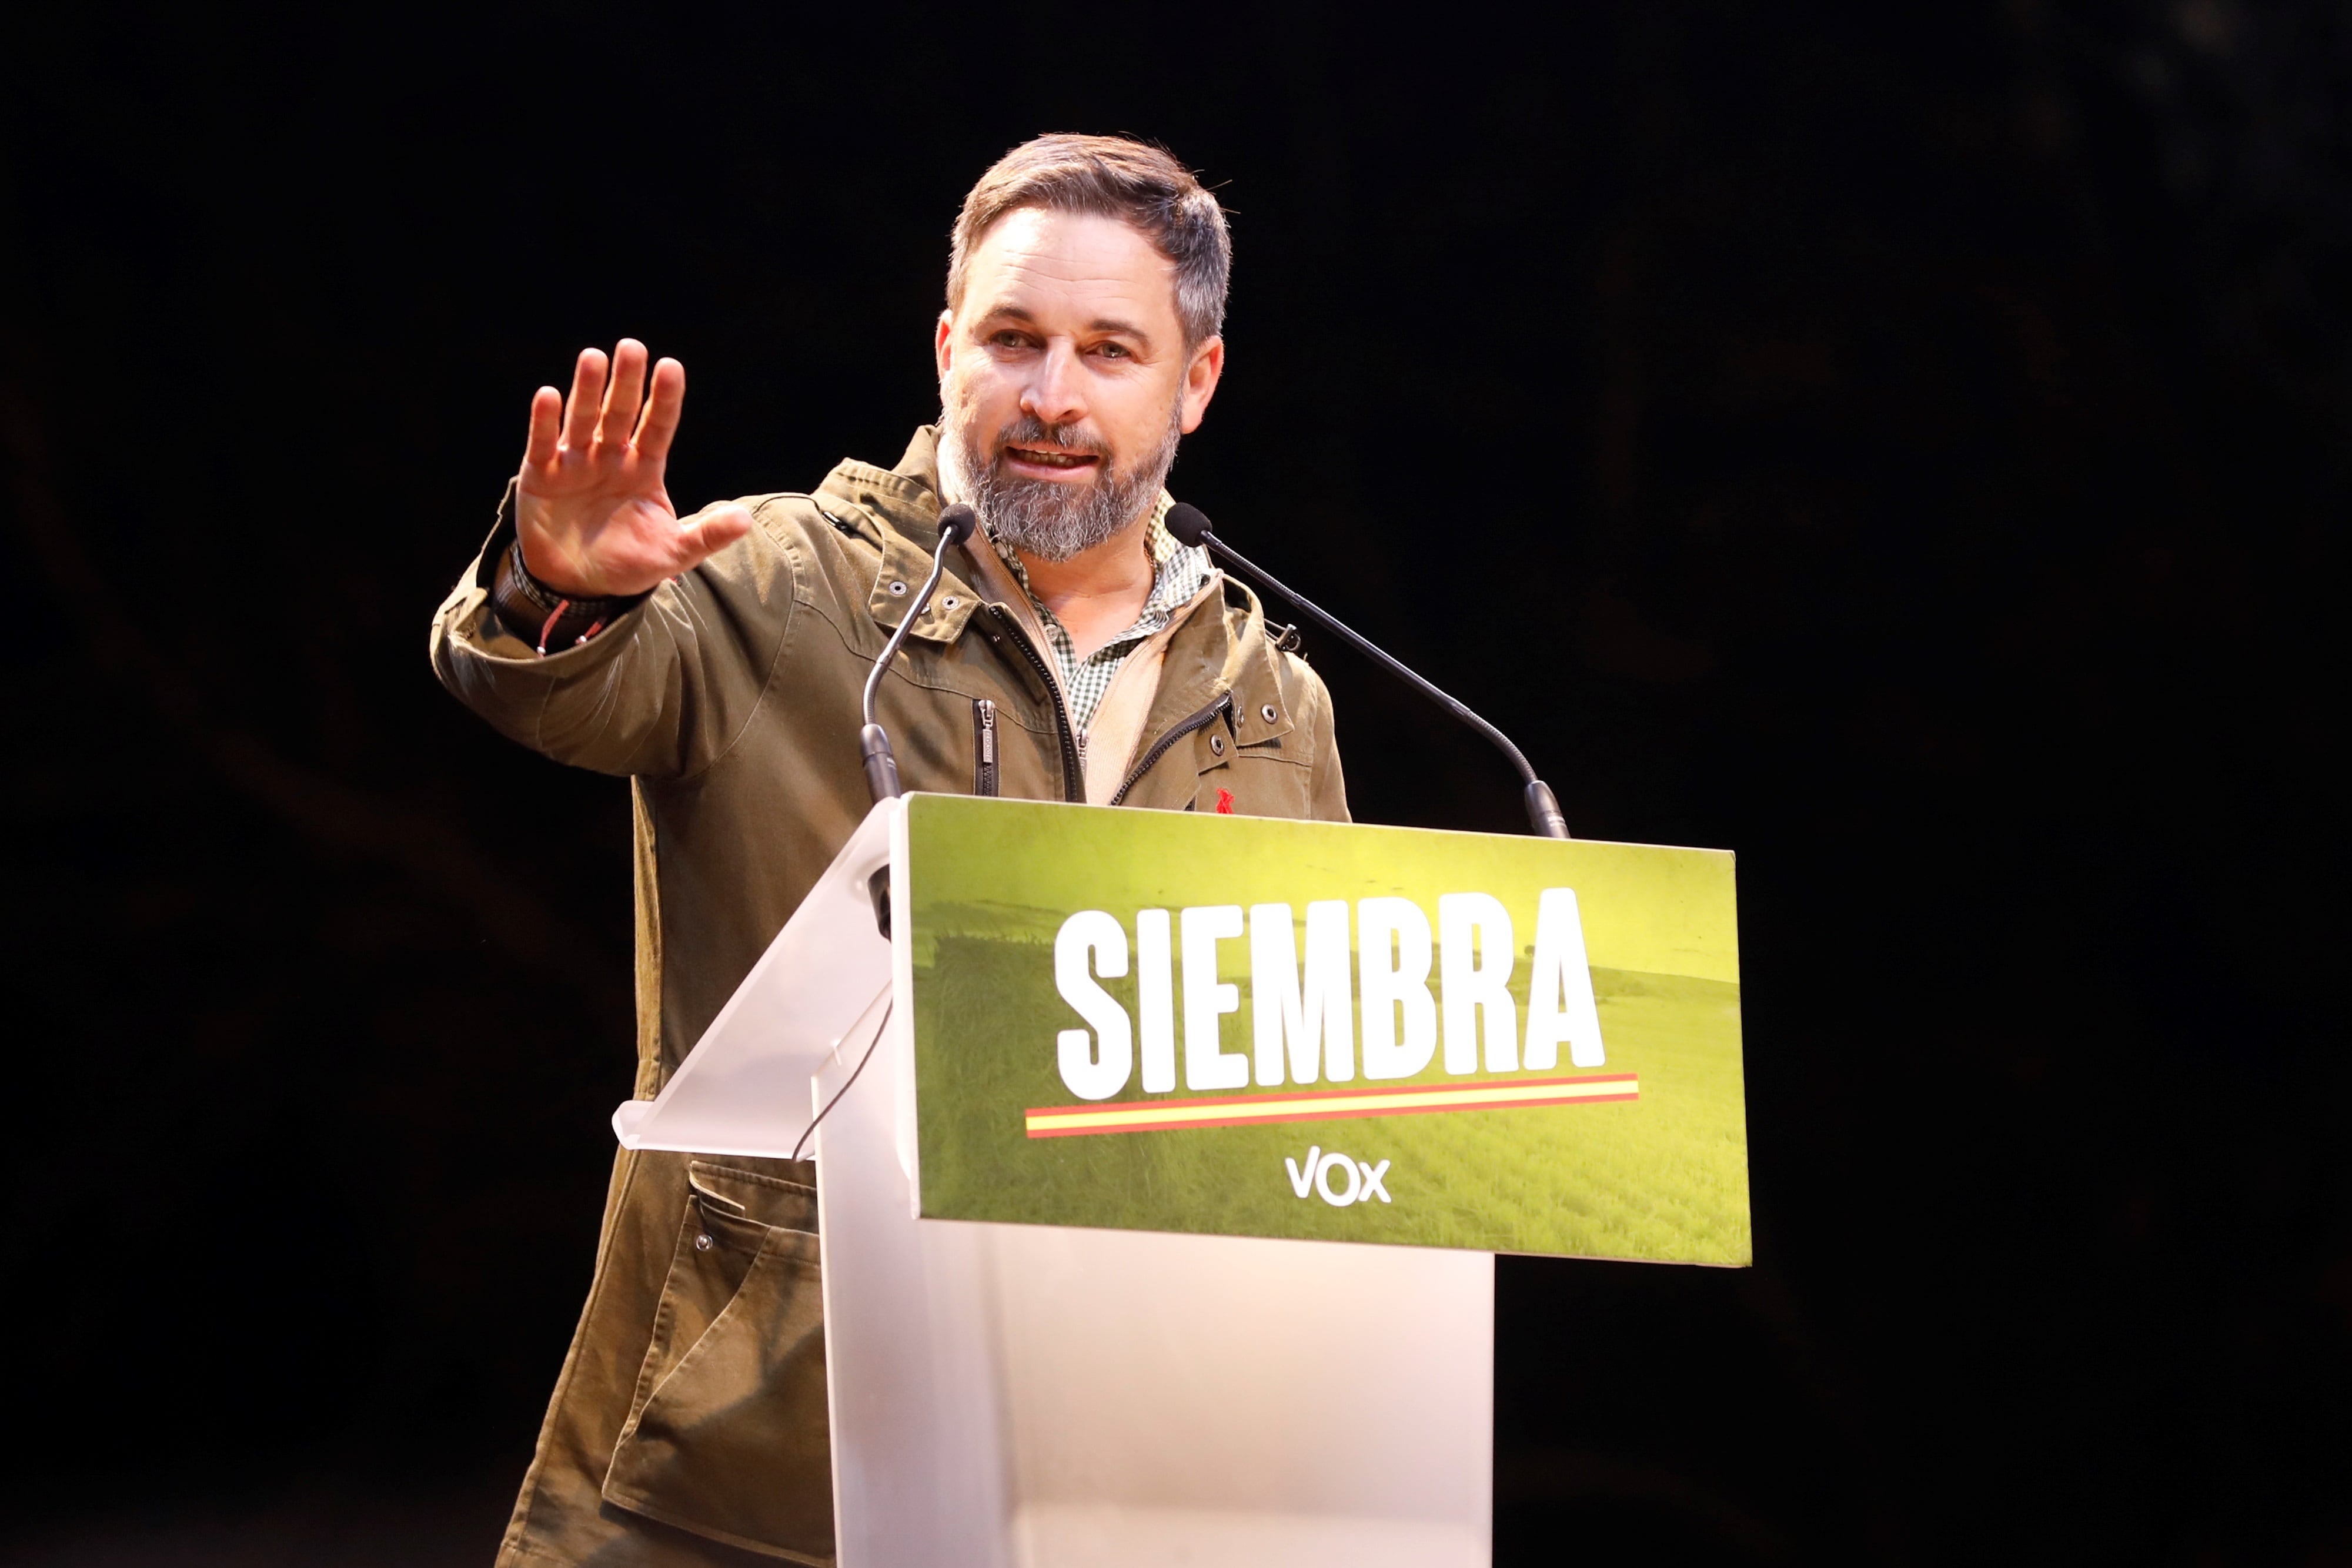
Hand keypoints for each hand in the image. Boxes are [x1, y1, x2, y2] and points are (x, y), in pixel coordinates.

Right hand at [514, 340, 752, 597]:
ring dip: (587, 390)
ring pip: (583, 419)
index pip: (658, 427)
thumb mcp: (672, 553)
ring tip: (593, 358)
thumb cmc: (627, 563)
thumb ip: (706, 535)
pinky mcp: (541, 474)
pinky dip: (544, 420)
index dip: (664, 399)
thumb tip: (745, 520)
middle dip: (627, 382)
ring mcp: (575, 462)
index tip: (671, 367)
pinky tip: (548, 395)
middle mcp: (610, 457)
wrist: (578, 585)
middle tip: (632, 347)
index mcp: (644, 468)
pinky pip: (544, 442)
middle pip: (620, 413)